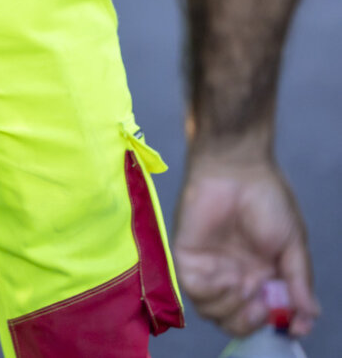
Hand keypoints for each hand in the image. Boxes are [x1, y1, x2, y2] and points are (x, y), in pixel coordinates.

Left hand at [173, 158, 318, 335]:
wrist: (237, 172)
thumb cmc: (268, 200)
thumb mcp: (293, 243)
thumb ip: (299, 280)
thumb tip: (309, 314)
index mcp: (263, 275)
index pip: (264, 314)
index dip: (275, 326)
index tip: (291, 327)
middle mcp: (235, 276)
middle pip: (235, 320)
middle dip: (250, 323)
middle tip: (261, 307)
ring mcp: (211, 269)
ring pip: (214, 311)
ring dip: (232, 309)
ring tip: (244, 288)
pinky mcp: (188, 258)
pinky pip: (195, 291)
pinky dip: (212, 293)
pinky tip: (226, 278)